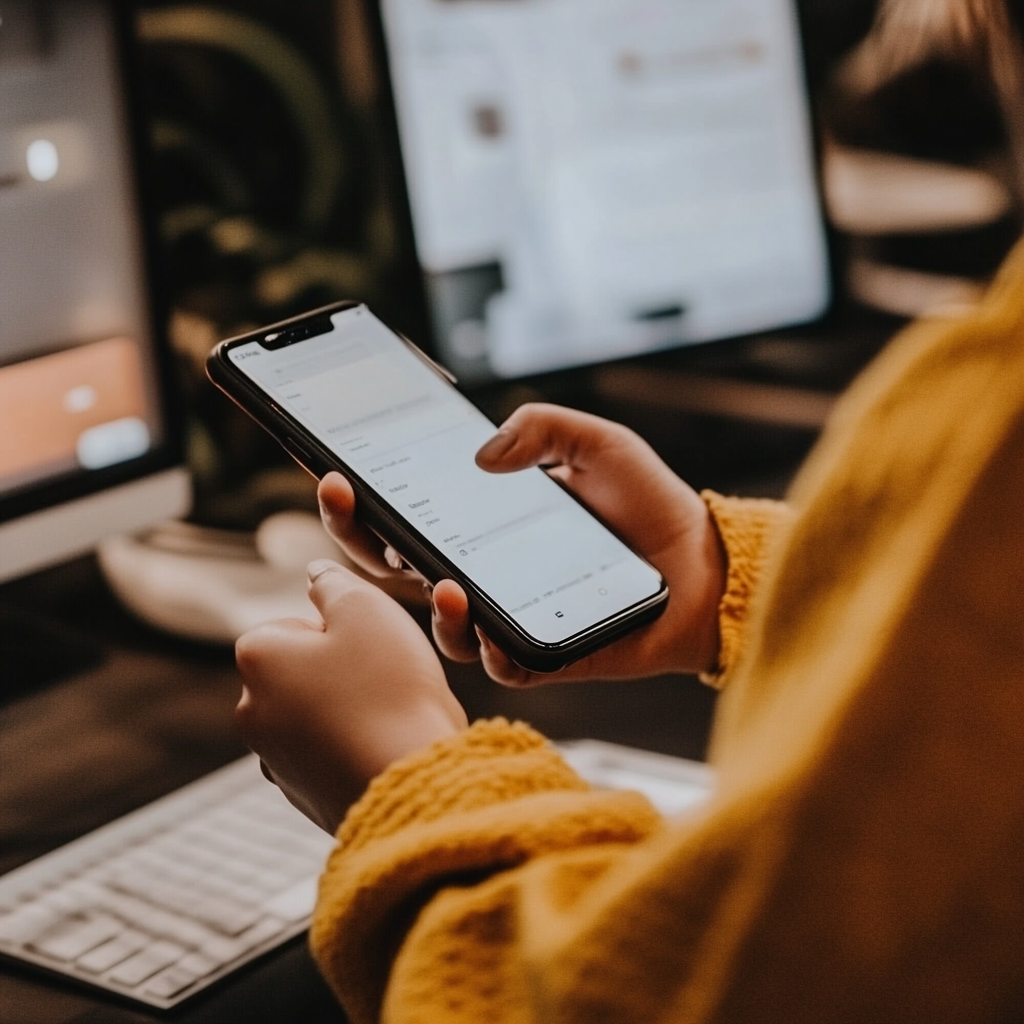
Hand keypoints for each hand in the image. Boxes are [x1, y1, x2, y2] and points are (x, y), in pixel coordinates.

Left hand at [234, 561, 466, 832]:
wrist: (413, 785)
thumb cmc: (390, 692)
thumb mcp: (366, 610)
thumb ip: (334, 584)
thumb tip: (315, 575)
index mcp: (257, 657)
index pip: (296, 624)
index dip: (343, 630)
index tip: (373, 647)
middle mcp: (251, 710)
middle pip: (305, 670)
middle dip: (344, 670)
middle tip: (388, 679)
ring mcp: (275, 758)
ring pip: (319, 713)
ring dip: (351, 709)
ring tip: (392, 716)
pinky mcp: (305, 795)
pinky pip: (332, 755)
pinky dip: (356, 748)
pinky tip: (387, 749)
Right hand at [318, 403, 725, 686]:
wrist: (706, 563)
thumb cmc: (650, 505)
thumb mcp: (598, 443)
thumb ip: (543, 427)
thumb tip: (481, 455)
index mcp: (485, 527)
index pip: (407, 518)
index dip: (362, 501)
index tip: (334, 471)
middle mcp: (487, 574)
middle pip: (399, 571)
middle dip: (358, 539)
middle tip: (345, 502)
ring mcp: (511, 617)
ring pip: (442, 626)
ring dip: (427, 605)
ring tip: (442, 580)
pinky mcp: (546, 655)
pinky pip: (501, 663)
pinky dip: (486, 646)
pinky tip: (486, 623)